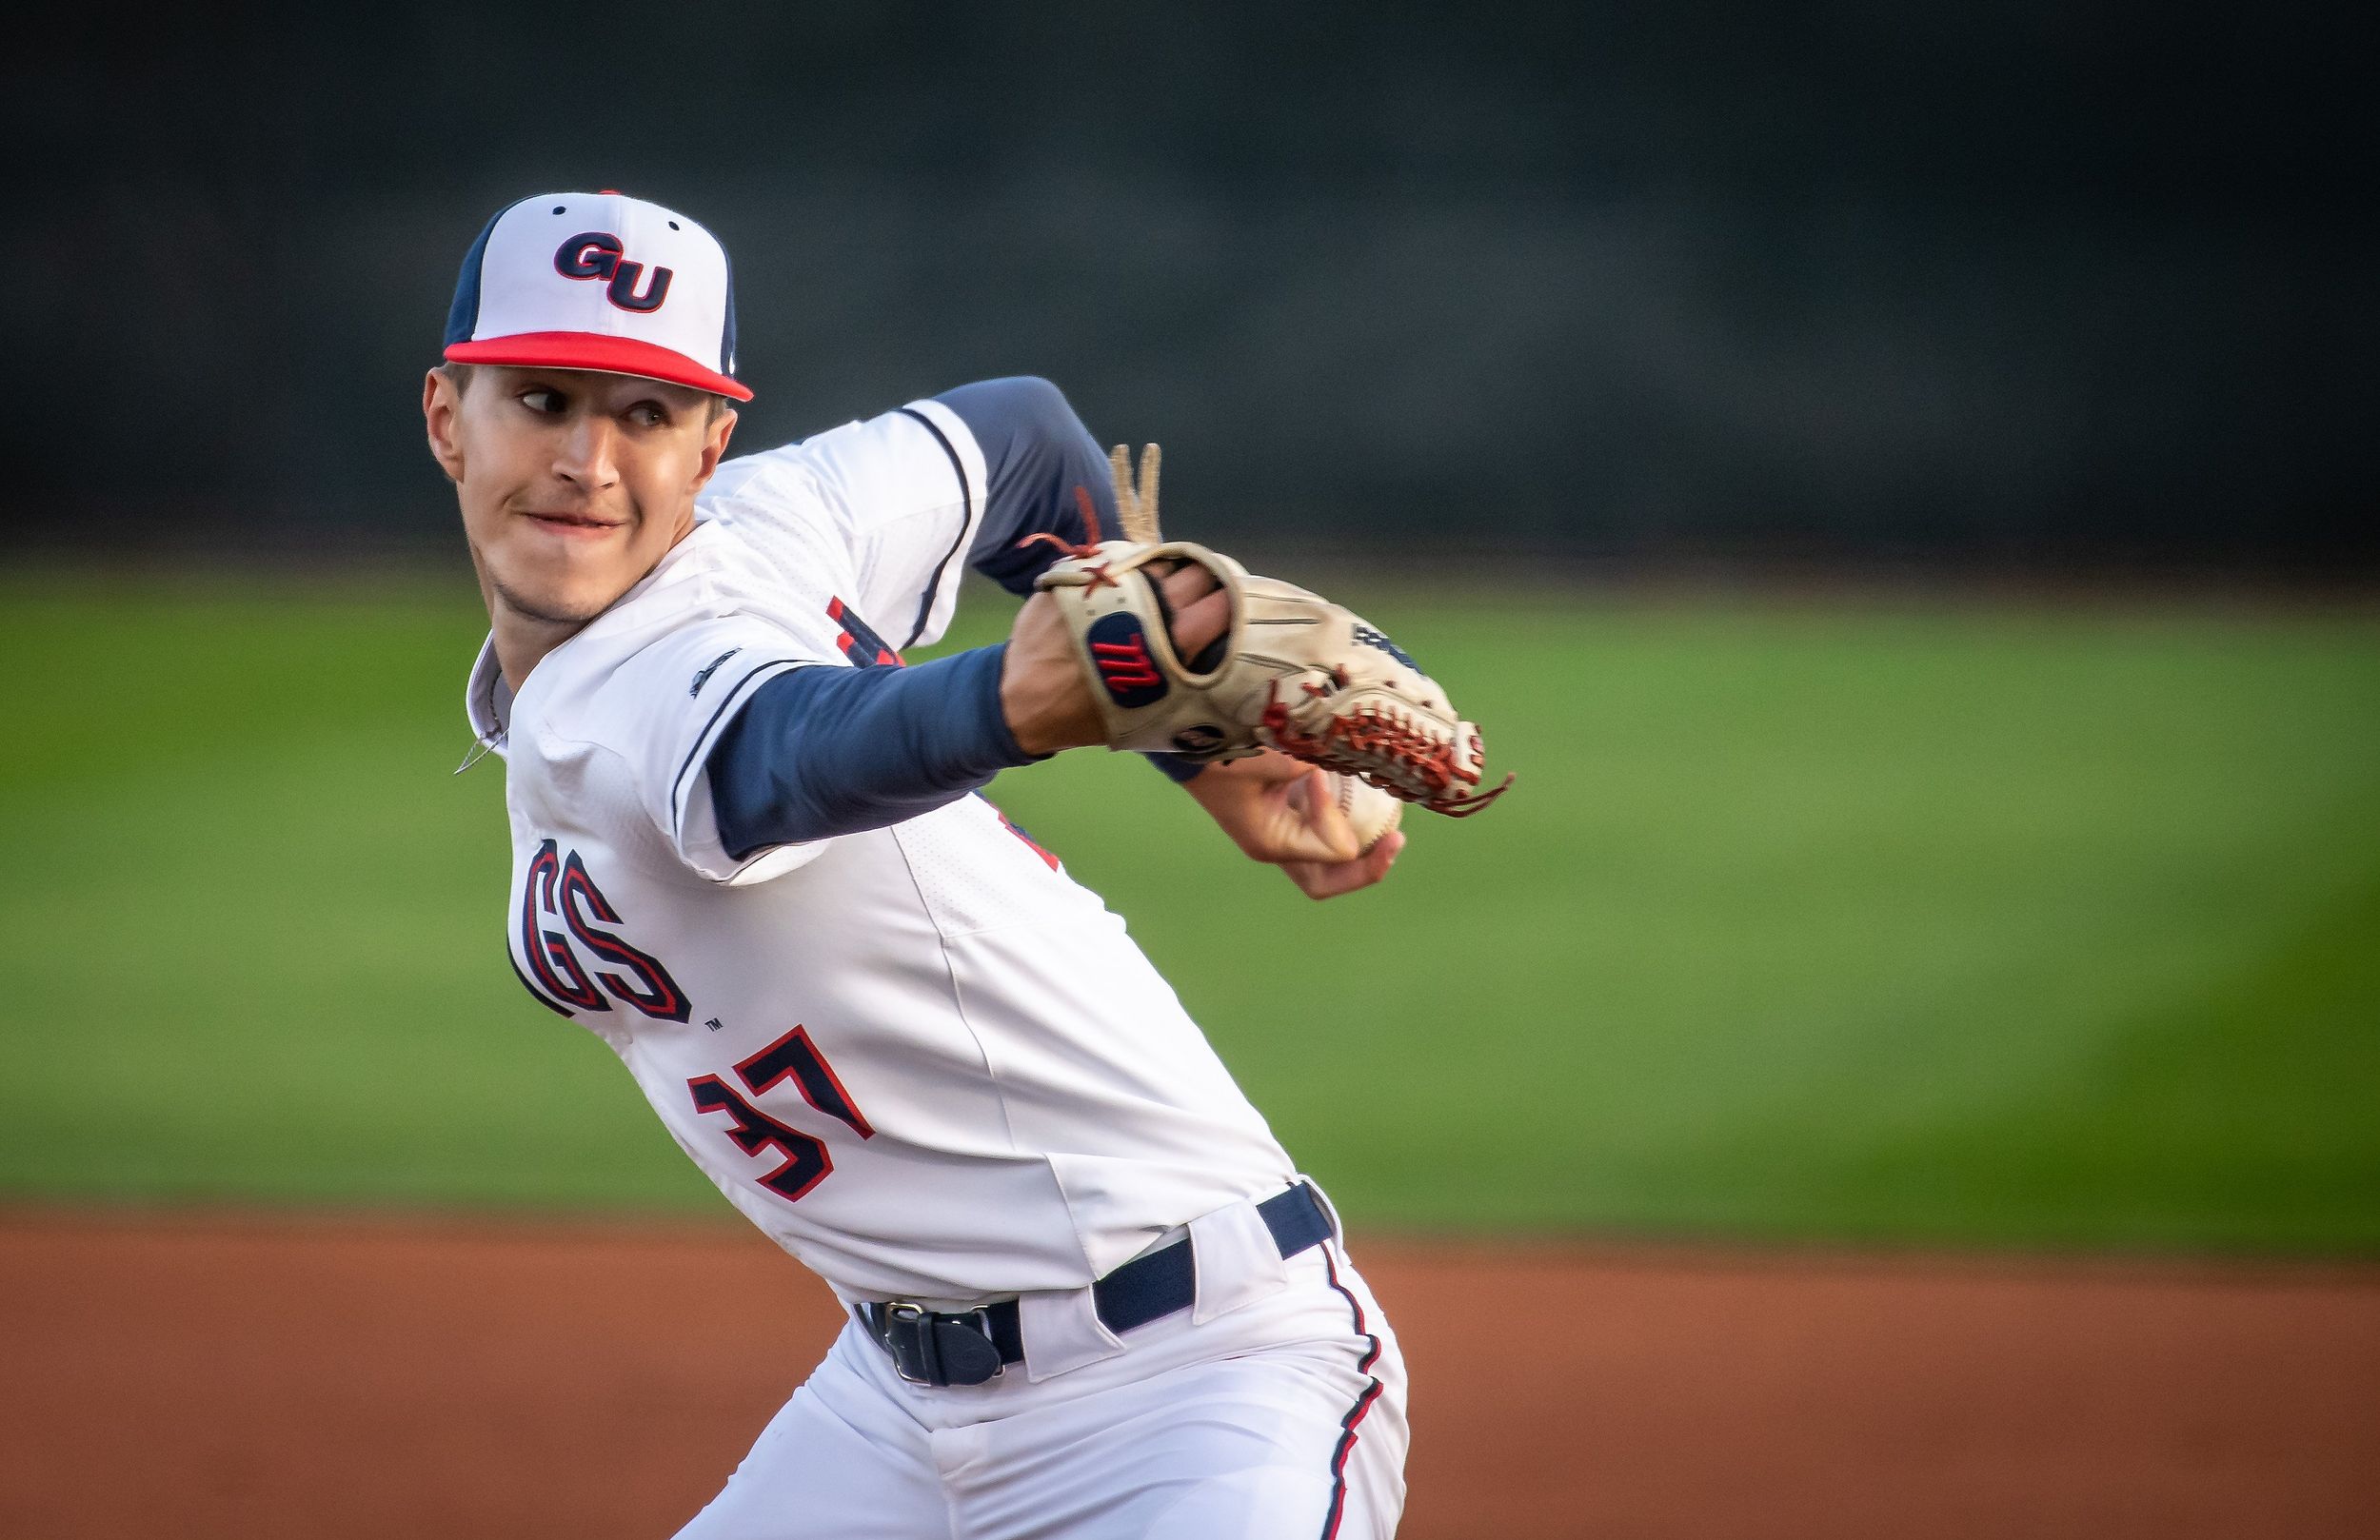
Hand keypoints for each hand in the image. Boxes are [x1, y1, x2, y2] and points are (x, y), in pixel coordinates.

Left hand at [1002, 560, 1228, 754]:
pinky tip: (1134, 585)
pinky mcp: (1083, 572)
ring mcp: (1114, 582)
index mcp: (1172, 642)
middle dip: (1211, 580)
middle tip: (1211, 592)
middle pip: (1199, 571)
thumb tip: (1227, 662)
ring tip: (1171, 588)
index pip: (1227, 602)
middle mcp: (1148, 604)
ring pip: (1161, 561)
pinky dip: (1136, 569)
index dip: (1241, 599)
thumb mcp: (1154, 717)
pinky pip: (1123, 560)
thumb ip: (1193, 685)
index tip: (1244, 604)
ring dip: (1173, 572)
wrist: (1022, 698)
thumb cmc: (1092, 717)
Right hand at [1182, 750, 1405, 899]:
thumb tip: (1339, 765)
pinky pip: (1322, 835)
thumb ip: (1306, 768)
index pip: (1331, 850)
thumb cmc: (1221, 756)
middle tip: (1396, 841)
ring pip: (1328, 865)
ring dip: (1360, 852)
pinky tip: (1363, 805)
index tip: (1318, 777)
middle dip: (1367, 868)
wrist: (1191, 746)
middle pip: (1330, 881)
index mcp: (1272, 843)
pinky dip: (1344, 825)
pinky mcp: (1286, 818)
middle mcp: (1279, 848)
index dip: (1334, 816)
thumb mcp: (1266, 760)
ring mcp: (1282, 836)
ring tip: (1391, 833)